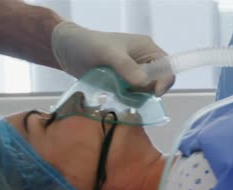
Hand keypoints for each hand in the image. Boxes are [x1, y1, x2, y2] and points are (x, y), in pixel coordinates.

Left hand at [51, 21, 174, 95]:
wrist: (66, 50)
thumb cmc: (88, 45)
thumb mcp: (108, 53)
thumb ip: (126, 67)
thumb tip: (144, 83)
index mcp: (147, 49)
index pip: (167, 68)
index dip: (164, 81)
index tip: (153, 93)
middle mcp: (144, 62)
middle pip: (157, 83)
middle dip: (146, 91)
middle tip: (128, 91)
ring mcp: (133, 74)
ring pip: (145, 93)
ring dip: (135, 97)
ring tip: (119, 94)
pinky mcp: (123, 84)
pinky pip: (133, 97)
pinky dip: (127, 101)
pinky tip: (116, 98)